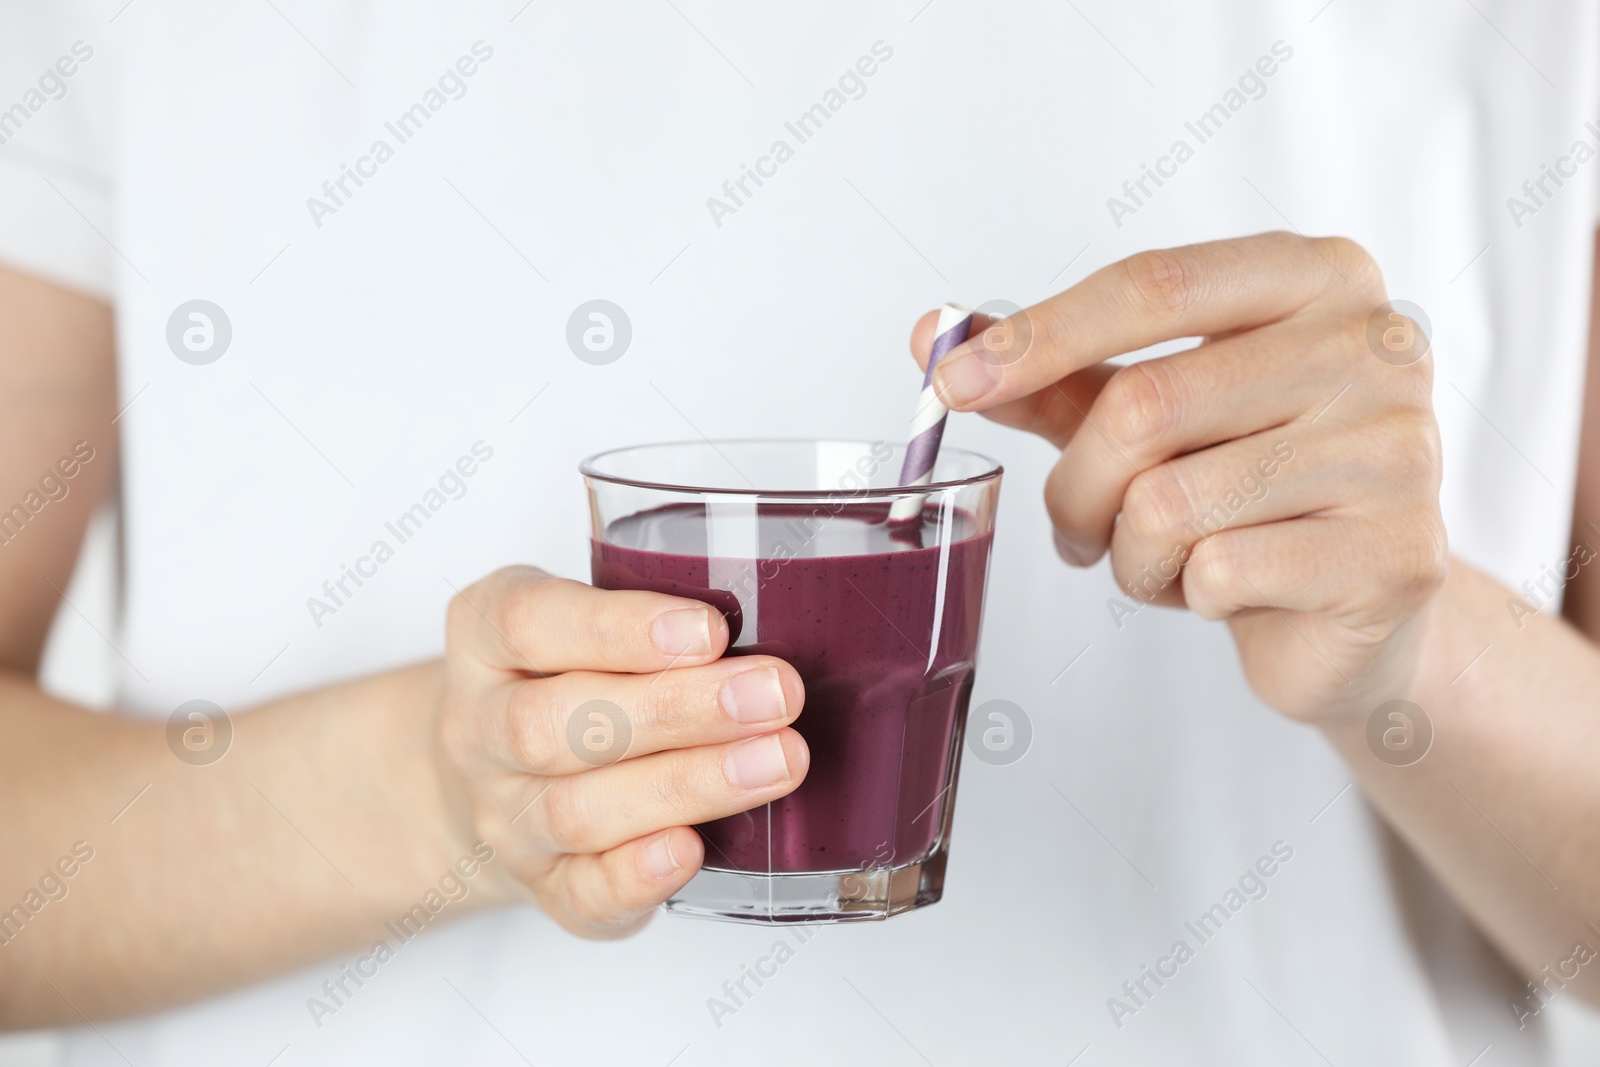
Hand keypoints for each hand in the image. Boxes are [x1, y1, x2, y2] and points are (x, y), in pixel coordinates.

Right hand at [436, 566, 807, 936]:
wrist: (496, 771)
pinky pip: (581, 895)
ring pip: (576, 811)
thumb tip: (780, 621)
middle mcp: (479, 730)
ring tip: (776, 762)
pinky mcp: (544, 886)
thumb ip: (653, 619)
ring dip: (687, 785)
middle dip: (674, 710)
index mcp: (484, 639)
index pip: (529, 622)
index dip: (620, 628)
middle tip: (773, 696)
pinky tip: (693, 850)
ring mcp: (506, 817)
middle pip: (554, 725)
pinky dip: (638, 876)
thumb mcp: (584, 617)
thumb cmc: (568, 676)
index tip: (711, 629)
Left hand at [911, 232, 1446, 720]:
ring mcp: (1399, 450)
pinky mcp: (1399, 554)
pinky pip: (1220, 573)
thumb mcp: (1151, 412)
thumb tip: (935, 334)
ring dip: (1130, 553)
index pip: (1154, 286)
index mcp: (1320, 277)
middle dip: (1077, 486)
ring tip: (1167, 558)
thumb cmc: (1247, 488)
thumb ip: (1054, 372)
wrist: (1355, 606)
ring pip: (1170, 504)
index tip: (951, 383)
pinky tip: (1227, 589)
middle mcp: (1376, 346)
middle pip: (1147, 405)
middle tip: (1074, 526)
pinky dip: (1188, 596)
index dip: (1039, 337)